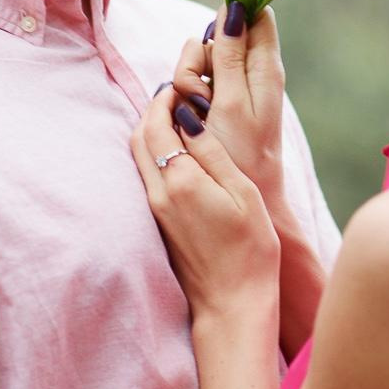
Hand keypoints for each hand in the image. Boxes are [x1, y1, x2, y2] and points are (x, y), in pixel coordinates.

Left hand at [130, 80, 278, 323]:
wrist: (232, 303)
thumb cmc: (250, 250)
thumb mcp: (242, 193)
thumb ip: (212, 152)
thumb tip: (188, 116)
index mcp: (181, 182)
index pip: (158, 125)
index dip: (165, 100)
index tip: (180, 85)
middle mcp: (159, 194)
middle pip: (139, 137)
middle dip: (153, 110)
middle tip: (177, 95)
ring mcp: (155, 210)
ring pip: (138, 157)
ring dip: (152, 131)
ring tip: (178, 118)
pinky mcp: (158, 223)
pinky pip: (146, 175)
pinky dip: (155, 153)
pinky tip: (178, 152)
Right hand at [171, 2, 286, 212]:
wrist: (245, 194)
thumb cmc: (242, 154)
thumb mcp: (232, 103)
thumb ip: (232, 56)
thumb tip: (234, 6)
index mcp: (266, 68)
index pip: (256, 15)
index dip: (233, 14)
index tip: (217, 33)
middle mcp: (251, 71)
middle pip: (216, 35)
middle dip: (199, 57)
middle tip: (203, 92)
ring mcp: (231, 85)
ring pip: (198, 57)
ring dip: (188, 79)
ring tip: (197, 111)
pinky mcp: (214, 100)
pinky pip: (192, 80)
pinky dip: (186, 95)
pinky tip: (192, 117)